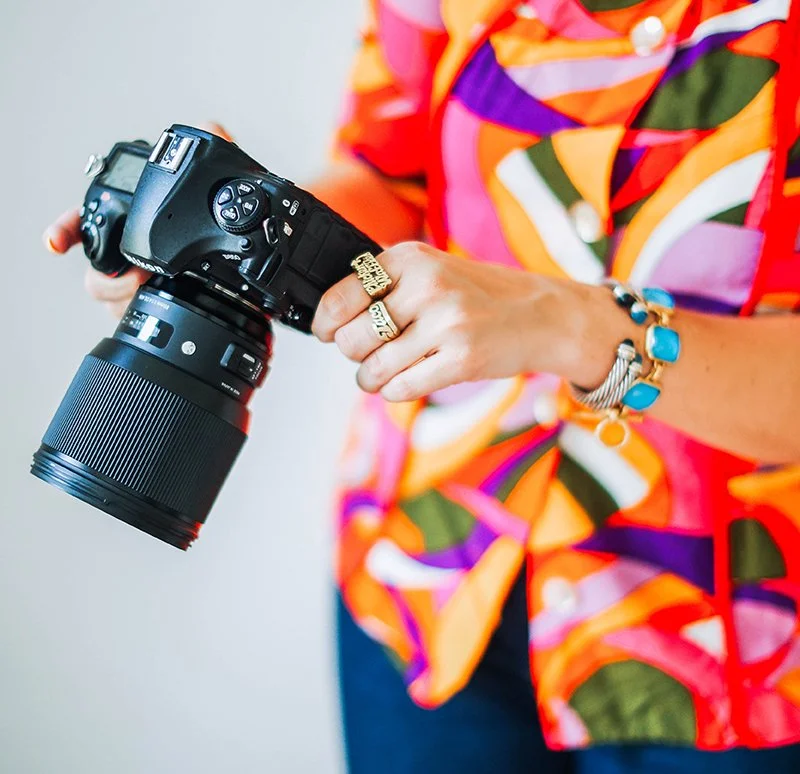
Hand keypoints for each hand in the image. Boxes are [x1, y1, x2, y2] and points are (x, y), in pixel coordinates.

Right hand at [42, 122, 233, 317]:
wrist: (239, 248)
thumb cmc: (214, 213)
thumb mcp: (215, 177)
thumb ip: (211, 144)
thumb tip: (210, 126)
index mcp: (129, 216)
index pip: (84, 222)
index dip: (66, 231)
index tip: (55, 242)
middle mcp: (125, 249)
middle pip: (96, 270)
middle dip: (108, 278)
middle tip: (135, 275)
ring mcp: (134, 277)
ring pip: (112, 295)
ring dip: (124, 295)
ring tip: (147, 286)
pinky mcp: (150, 299)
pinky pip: (133, 311)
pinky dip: (136, 310)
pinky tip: (145, 307)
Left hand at [312, 241, 588, 401]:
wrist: (542, 314)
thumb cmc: (479, 295)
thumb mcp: (432, 269)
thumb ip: (387, 284)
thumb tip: (329, 315)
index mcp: (411, 259)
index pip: (341, 296)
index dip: (325, 322)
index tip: (325, 332)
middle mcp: (427, 287)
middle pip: (352, 339)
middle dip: (353, 353)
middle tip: (367, 353)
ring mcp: (446, 324)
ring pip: (374, 369)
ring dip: (371, 379)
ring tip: (382, 373)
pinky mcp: (462, 360)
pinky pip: (401, 389)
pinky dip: (394, 391)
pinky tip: (405, 381)